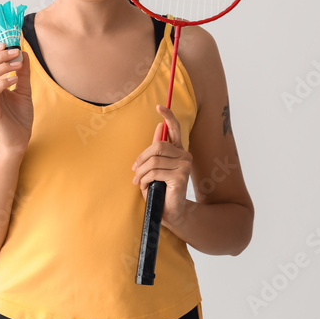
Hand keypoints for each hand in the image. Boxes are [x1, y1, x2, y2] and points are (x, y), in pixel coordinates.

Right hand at [0, 42, 32, 151]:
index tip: (5, 43)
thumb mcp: (25, 90)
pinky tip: (14, 80)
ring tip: (16, 63)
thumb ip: (23, 73)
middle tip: (13, 50)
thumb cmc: (20, 116)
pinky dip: (2, 82)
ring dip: (1, 66)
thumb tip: (23, 54)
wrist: (20, 139)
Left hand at [131, 105, 191, 227]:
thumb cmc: (160, 188)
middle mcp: (184, 155)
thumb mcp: (155, 167)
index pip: (174, 129)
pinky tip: (146, 186)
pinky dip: (145, 179)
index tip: (159, 106)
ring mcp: (184, 165)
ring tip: (140, 182)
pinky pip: (155, 172)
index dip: (168, 116)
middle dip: (141, 158)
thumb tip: (158, 127)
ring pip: (153, 160)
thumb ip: (157, 150)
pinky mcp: (181, 176)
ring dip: (141, 172)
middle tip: (135, 170)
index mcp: (178, 150)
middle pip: (157, 145)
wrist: (169, 211)